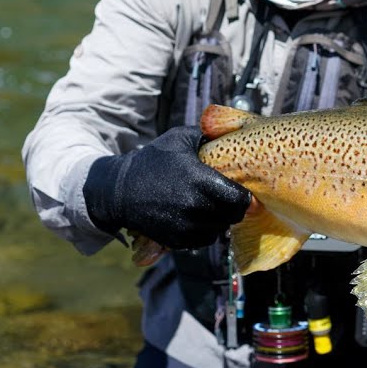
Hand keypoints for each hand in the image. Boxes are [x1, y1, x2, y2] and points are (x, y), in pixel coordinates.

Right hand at [83, 126, 251, 249]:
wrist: (120, 190)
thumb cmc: (154, 160)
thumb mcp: (179, 138)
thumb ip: (209, 134)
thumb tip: (237, 127)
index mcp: (198, 179)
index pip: (239, 199)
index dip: (246, 197)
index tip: (245, 192)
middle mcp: (193, 206)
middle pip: (232, 216)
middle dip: (234, 207)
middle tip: (229, 198)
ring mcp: (184, 226)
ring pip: (219, 229)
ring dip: (220, 219)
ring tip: (211, 205)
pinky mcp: (176, 240)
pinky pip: (204, 240)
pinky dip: (206, 231)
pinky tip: (198, 216)